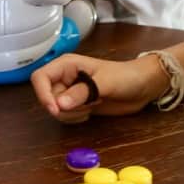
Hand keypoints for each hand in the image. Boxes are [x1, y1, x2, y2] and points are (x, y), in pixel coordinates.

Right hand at [31, 52, 167, 121]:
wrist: (143, 86)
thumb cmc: (125, 77)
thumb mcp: (104, 83)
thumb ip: (82, 93)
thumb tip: (59, 104)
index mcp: (66, 65)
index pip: (40, 77)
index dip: (42, 93)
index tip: (55, 109)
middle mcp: (64, 78)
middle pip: (47, 97)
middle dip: (63, 108)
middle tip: (85, 107)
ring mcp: (70, 92)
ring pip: (56, 109)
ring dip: (70, 115)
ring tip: (91, 107)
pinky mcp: (77, 105)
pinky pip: (66, 116)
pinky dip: (75, 119)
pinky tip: (90, 112)